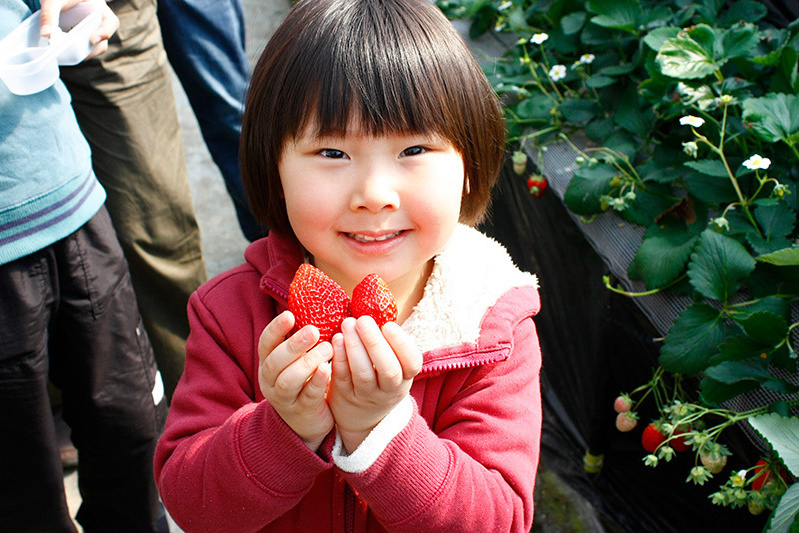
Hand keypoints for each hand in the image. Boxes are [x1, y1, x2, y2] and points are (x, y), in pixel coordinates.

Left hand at [38, 0, 118, 58]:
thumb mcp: (52, 1)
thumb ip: (49, 15)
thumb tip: (46, 34)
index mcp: (98, 7)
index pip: (111, 22)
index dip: (105, 32)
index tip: (92, 40)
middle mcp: (99, 20)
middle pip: (103, 39)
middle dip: (91, 48)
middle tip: (75, 53)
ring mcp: (91, 30)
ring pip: (94, 46)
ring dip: (83, 52)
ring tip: (68, 53)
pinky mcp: (83, 36)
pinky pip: (84, 48)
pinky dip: (76, 51)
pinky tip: (64, 51)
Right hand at [258, 311, 334, 451]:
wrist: (305, 423)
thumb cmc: (305, 382)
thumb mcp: (298, 361)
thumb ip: (303, 341)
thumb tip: (320, 305)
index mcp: (268, 363)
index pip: (265, 343)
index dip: (276, 329)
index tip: (290, 315)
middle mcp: (271, 380)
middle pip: (275, 362)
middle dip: (293, 345)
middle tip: (314, 330)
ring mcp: (285, 398)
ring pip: (288, 380)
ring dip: (307, 362)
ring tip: (327, 349)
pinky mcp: (302, 411)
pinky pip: (307, 396)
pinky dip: (317, 382)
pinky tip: (328, 369)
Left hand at [328, 316, 421, 452]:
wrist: (361, 417)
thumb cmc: (378, 377)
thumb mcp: (392, 365)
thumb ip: (388, 343)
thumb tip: (377, 306)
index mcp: (405, 377)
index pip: (412, 363)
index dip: (401, 344)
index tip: (388, 325)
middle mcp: (389, 390)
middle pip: (387, 370)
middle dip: (375, 342)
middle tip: (363, 320)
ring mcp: (367, 396)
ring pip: (363, 374)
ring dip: (354, 346)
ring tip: (347, 323)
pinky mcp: (345, 397)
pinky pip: (342, 377)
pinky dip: (339, 357)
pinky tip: (336, 339)